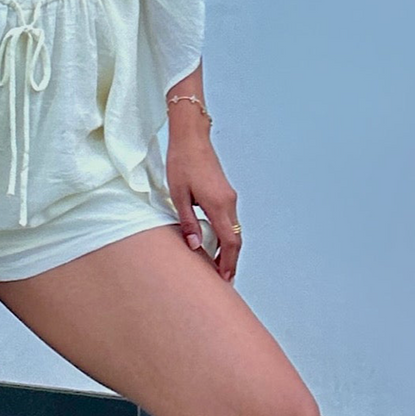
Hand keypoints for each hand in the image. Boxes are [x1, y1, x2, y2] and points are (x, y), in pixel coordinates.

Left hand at [166, 127, 240, 282]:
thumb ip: (188, 222)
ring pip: (234, 228)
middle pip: (236, 238)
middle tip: (223, 278)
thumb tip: (194, 246)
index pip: (230, 241)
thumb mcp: (178, 195)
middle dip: (230, 260)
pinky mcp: (225, 192)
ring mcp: (229, 196)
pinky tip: (213, 241)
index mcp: (218, 204)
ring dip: (227, 248)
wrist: (191, 137)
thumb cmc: (182, 162)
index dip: (228, 262)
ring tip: (216, 264)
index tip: (225, 278)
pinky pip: (229, 219)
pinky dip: (225, 234)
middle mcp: (228, 202)